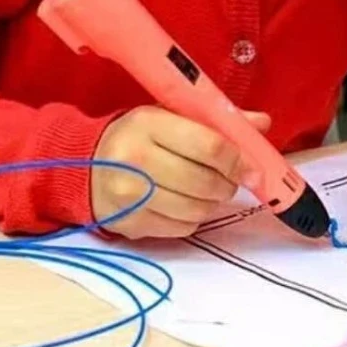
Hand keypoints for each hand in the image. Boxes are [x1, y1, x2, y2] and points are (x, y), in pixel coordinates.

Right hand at [92, 106, 270, 238]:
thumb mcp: (169, 117)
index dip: (238, 160)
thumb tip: (262, 123)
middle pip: (205, 182)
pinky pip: (182, 228)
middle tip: (228, 180)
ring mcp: (130, 195)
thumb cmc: (136, 137)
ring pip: (197, 210)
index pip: (209, 146)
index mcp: (148, 124)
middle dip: (227, 184)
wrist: (83, 166)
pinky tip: (184, 204)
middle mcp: (135, 159)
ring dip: (211, 203)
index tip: (250, 168)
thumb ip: (216, 122)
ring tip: (206, 191)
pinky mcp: (130, 223)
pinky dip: (192, 219)